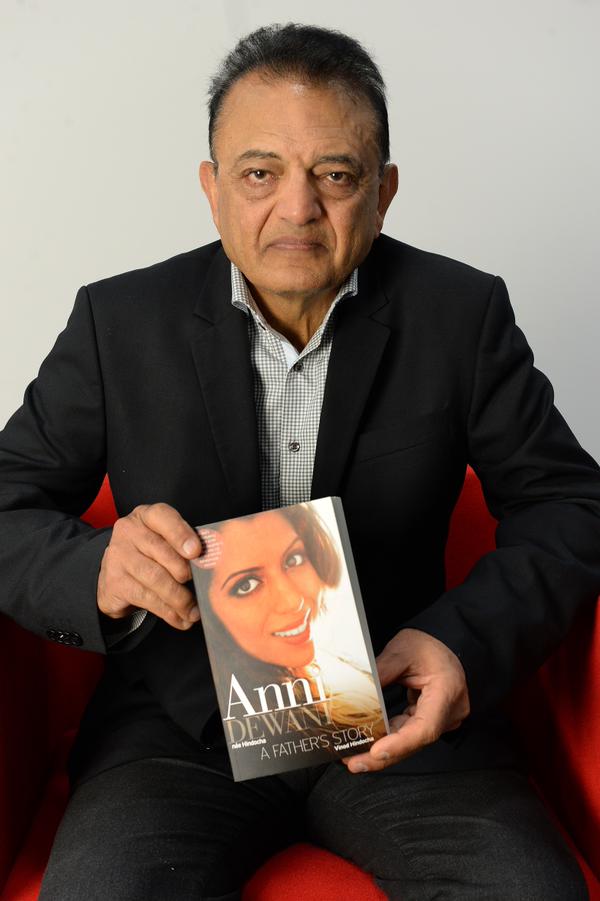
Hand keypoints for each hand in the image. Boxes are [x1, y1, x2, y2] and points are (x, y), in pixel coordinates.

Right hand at [98, 503, 202, 629]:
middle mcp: (129, 531)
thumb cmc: (151, 555)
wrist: (115, 576)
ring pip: (155, 578)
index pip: (163, 517)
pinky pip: (146, 598)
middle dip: (185, 572)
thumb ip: (184, 547)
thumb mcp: (166, 542)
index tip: (196, 551)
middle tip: (202, 589)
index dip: (181, 534)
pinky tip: (180, 619)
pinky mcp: (114, 582)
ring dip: (179, 598)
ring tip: (194, 612)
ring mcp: (118, 556)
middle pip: (161, 551)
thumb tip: (210, 567)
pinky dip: (168, 611)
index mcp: (146, 516)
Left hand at [343, 628, 469, 772]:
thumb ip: (380, 673)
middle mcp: (449, 711)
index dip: (400, 743)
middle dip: (383, 755)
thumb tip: (354, 692)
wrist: (445, 640)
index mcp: (446, 691)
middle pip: (415, 741)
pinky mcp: (430, 718)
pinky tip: (368, 743)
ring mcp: (441, 718)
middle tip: (354, 761)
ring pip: (410, 741)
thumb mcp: (401, 651)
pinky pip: (408, 732)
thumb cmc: (429, 645)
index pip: (425, 727)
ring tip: (354, 755)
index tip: (377, 751)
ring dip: (383, 750)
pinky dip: (389, 738)